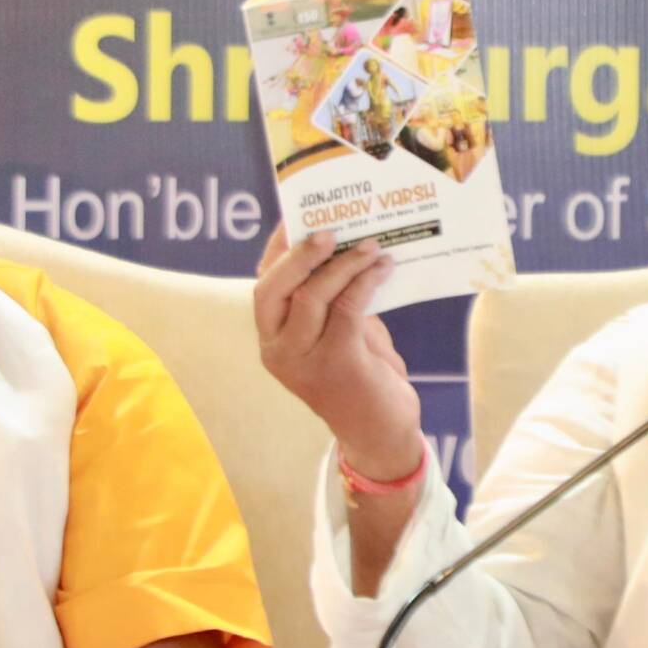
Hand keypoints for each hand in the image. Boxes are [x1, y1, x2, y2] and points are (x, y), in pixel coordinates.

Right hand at [254, 226, 424, 477]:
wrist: (380, 431)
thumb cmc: (360, 375)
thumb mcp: (337, 332)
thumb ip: (330, 298)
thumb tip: (345, 243)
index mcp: (272, 338)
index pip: (263, 285)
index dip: (277, 248)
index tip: (296, 216)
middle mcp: (277, 350)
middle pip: (273, 288)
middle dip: (300, 253)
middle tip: (330, 230)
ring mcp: (303, 360)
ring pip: (313, 295)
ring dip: (345, 263)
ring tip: (371, 245)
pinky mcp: (336, 363)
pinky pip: (347, 308)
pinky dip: (366, 281)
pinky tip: (384, 268)